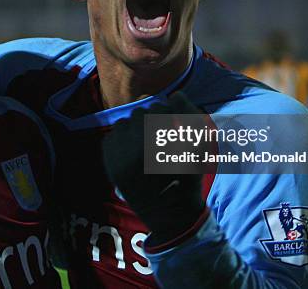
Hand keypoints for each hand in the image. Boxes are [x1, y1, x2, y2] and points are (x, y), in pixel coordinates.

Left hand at [102, 92, 206, 245]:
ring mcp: (117, 158)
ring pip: (123, 124)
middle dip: (151, 121)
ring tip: (146, 144)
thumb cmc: (187, 177)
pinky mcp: (109, 165)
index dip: (168, 114)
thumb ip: (189, 115)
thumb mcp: (198, 147)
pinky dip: (121, 140)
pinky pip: (111, 138)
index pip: (158, 110)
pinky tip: (133, 151)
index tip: (174, 127)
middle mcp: (133, 150)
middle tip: (161, 137)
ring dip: (135, 129)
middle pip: (139, 114)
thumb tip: (175, 94)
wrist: (168, 214)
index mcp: (157, 144)